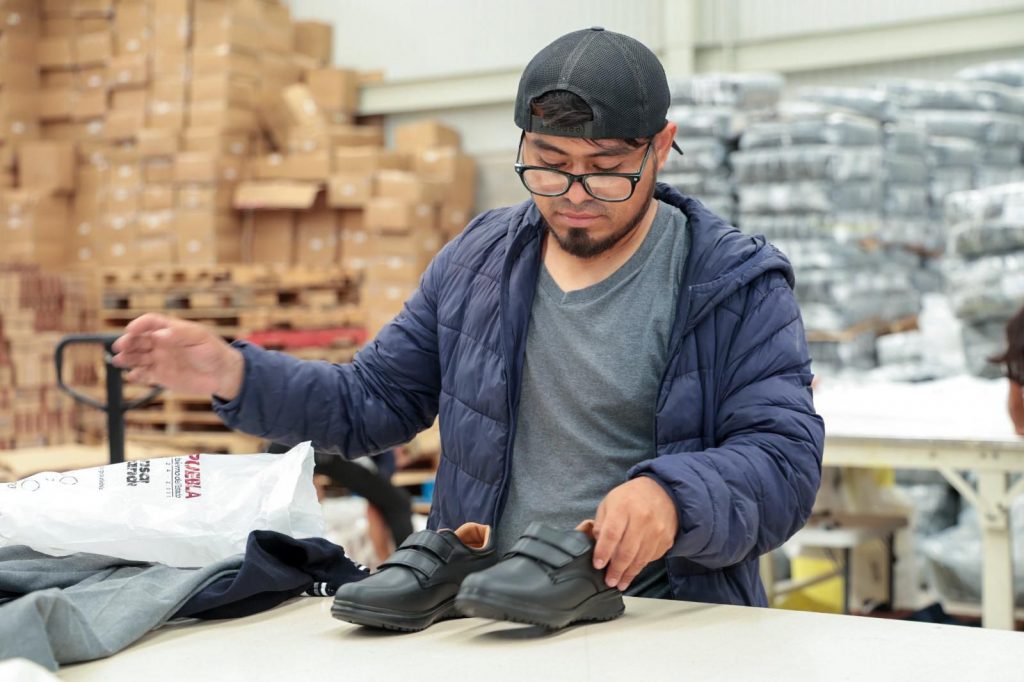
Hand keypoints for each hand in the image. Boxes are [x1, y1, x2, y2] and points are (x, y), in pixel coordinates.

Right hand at [111, 313, 244, 398]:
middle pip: (139, 339)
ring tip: (119, 360)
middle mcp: (161, 343)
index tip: (131, 329)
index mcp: (171, 330)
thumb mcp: (201, 338)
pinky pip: (144, 375)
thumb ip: (181, 334)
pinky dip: (136, 375)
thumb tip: (159, 334)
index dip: (139, 324)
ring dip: (127, 358)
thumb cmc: (213, 351)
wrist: (222, 374)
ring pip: (137, 357)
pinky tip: (132, 376)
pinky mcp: (161, 376)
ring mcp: (160, 360)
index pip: (150, 322)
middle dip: (128, 341)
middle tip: (121, 346)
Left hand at [591, 477, 677, 590]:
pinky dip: (641, 566)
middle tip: (609, 581)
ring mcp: (657, 530)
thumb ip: (601, 524)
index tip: (598, 565)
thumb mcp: (610, 503)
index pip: (611, 534)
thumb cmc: (631, 498)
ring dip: (629, 574)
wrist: (663, 491)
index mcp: (624, 507)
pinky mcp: (666, 539)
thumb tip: (597, 546)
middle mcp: (642, 519)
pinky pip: (652, 558)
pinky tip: (633, 570)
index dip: (603, 552)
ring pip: (641, 558)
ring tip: (620, 583)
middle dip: (616, 569)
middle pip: (627, 551)